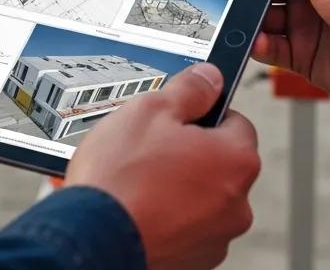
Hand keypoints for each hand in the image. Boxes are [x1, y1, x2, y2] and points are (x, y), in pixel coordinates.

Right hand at [67, 63, 259, 269]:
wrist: (92, 238)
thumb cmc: (121, 178)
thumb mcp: (151, 109)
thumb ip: (190, 89)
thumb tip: (210, 78)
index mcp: (235, 161)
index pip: (236, 121)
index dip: (206, 112)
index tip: (181, 115)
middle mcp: (237, 204)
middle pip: (220, 160)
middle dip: (191, 150)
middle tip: (152, 145)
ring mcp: (217, 237)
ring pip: (203, 195)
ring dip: (181, 185)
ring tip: (140, 178)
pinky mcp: (195, 261)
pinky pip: (188, 225)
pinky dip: (170, 215)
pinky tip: (140, 204)